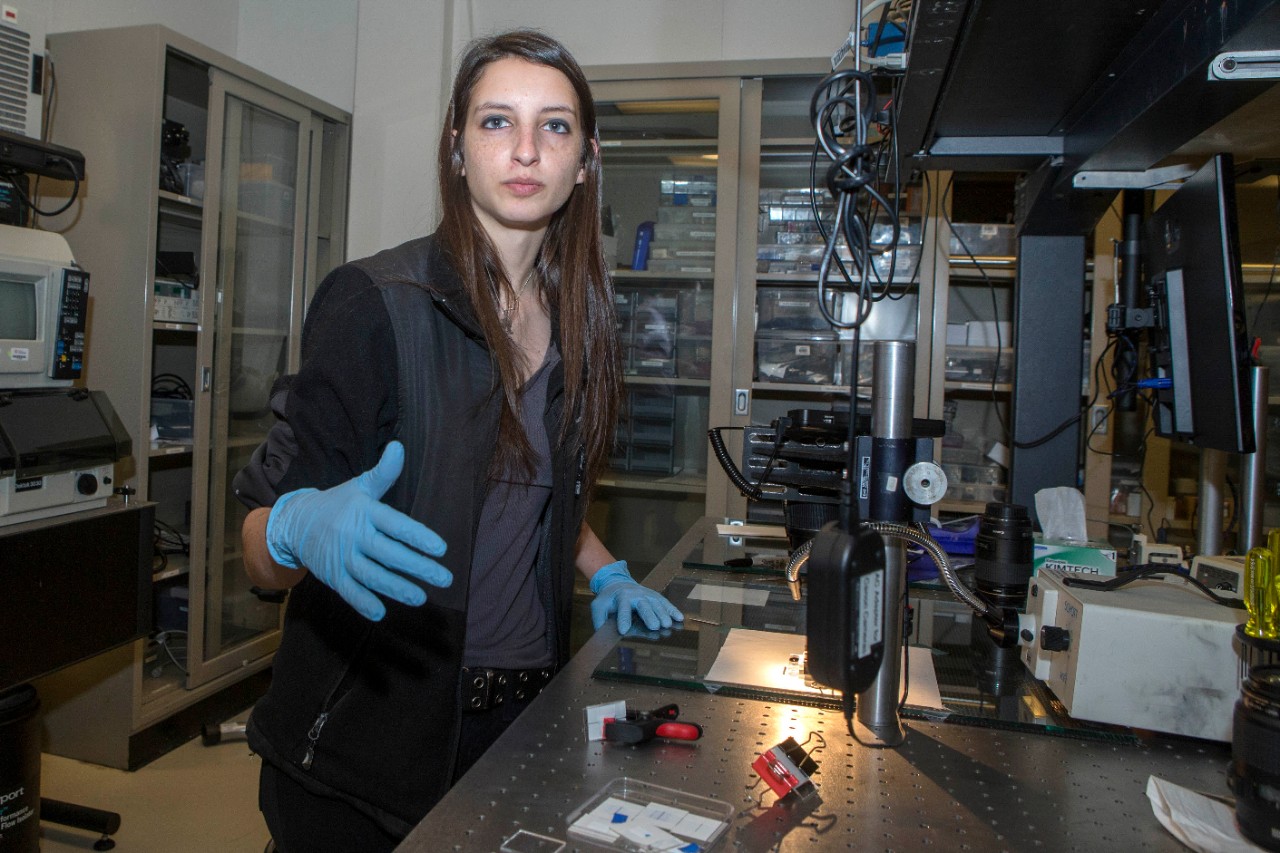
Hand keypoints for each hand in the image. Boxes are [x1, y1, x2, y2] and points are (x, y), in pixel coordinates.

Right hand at [266, 441, 450, 620]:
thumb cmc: (338, 503)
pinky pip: (349, 591)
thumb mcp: (359, 487)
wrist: (296, 522)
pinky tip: (380, 613)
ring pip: (372, 575)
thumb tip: (399, 447)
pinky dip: (363, 603)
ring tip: (421, 597)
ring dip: (397, 588)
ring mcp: (342, 557)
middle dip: (418, 567)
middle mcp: (354, 535)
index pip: (395, 525)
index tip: (441, 548)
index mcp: (364, 512)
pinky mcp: (332, 575)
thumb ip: (383, 473)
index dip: (418, 536)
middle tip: (444, 578)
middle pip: (389, 553)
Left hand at [589, 560, 683, 633]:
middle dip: (649, 615)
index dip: (623, 619)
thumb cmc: (608, 599)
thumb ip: (599, 619)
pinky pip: (665, 602)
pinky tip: (679, 618)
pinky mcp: (655, 596)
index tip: (624, 630)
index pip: (622, 608)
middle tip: (654, 626)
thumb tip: (603, 633)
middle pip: (643, 604)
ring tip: (667, 625)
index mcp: (621, 596)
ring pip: (656, 603)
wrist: (618, 583)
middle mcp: (636, 594)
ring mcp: (647, 594)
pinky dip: (672, 610)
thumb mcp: (598, 606)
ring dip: (663, 614)